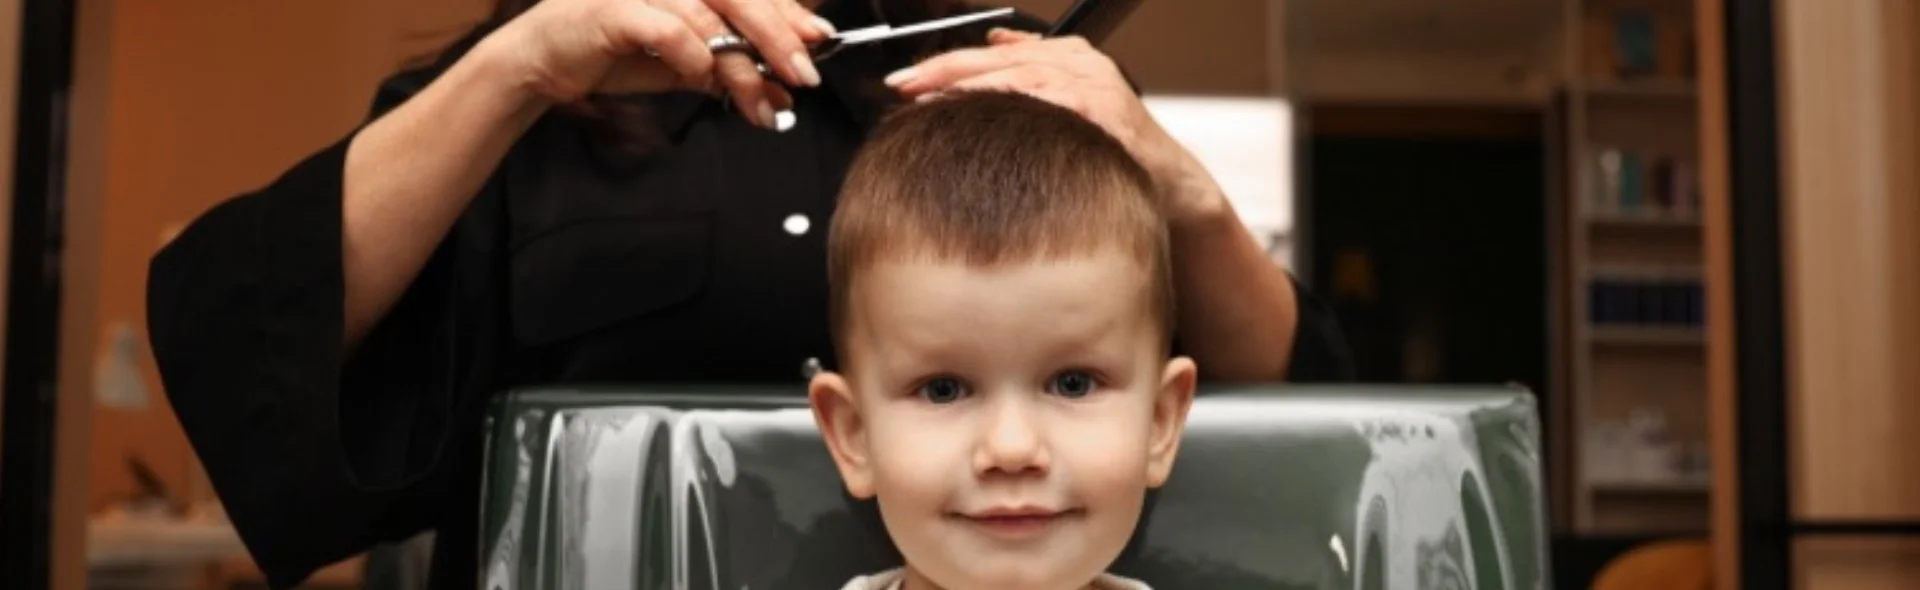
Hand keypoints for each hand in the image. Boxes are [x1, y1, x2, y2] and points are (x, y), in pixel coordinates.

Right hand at [482, 0, 834, 128]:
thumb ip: (729, 71)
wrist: (543, 64)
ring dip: (741, 65)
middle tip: (803, 74)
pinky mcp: (613, 9)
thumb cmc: (612, 53)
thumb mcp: (684, 66)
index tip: (818, 41)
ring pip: (709, 17)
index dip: (788, 13)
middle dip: (778, 37)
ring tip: (759, 102)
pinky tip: (703, 79)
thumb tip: (782, 92)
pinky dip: (692, 55)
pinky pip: (668, 30)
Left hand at [884, 29, 1227, 222]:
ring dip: (972, 86)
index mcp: (1066, 59)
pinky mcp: (1104, 110)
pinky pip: (1050, 100)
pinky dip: (1015, 103)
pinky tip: (983, 114)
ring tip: (931, 99)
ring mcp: (1093, 83)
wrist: (1171, 189)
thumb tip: (997, 42)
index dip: (946, 65)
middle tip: (904, 85)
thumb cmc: (1116, 155)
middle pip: (1000, 57)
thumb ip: (1033, 75)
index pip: (994, 53)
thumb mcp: (1070, 109)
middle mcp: (1079, 63)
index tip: (905, 81)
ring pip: (1020, 73)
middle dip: (947, 70)